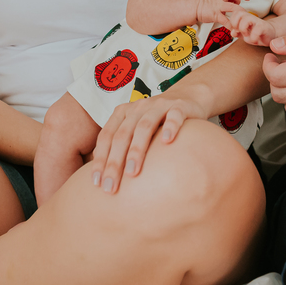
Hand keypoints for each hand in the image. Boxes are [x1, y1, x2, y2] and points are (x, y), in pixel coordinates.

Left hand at [88, 94, 206, 194]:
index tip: (96, 183)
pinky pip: (175, 115)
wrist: (188, 98)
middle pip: (122, 135)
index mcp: (123, 113)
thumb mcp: (136, 130)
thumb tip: (102, 174)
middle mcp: (139, 107)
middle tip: (110, 186)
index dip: (100, 159)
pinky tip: (167, 141)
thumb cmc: (158, 123)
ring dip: (137, 150)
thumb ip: (121, 146)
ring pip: (145, 126)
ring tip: (132, 173)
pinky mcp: (180, 106)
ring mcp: (160, 105)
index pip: (106, 136)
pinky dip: (170, 127)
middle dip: (114, 162)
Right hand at [195, 0, 248, 25]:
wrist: (194, 6)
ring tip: (242, 17)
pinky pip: (225, 21)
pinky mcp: (215, 15)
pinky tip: (233, 27)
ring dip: (239, 13)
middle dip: (241, 2)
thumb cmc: (203, 0)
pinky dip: (230, 25)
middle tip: (244, 8)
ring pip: (232, 8)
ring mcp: (218, 7)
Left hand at [226, 12, 275, 46]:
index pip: (234, 13)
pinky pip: (257, 29)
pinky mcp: (264, 27)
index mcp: (244, 18)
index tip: (235, 30)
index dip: (231, 22)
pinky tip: (254, 40)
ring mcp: (257, 21)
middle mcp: (250, 17)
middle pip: (238, 13)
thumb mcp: (244, 34)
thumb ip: (237, 33)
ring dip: (243, 29)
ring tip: (246, 35)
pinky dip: (253, 37)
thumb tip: (232, 32)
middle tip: (239, 31)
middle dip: (235, 23)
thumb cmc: (257, 34)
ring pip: (246, 18)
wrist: (271, 35)